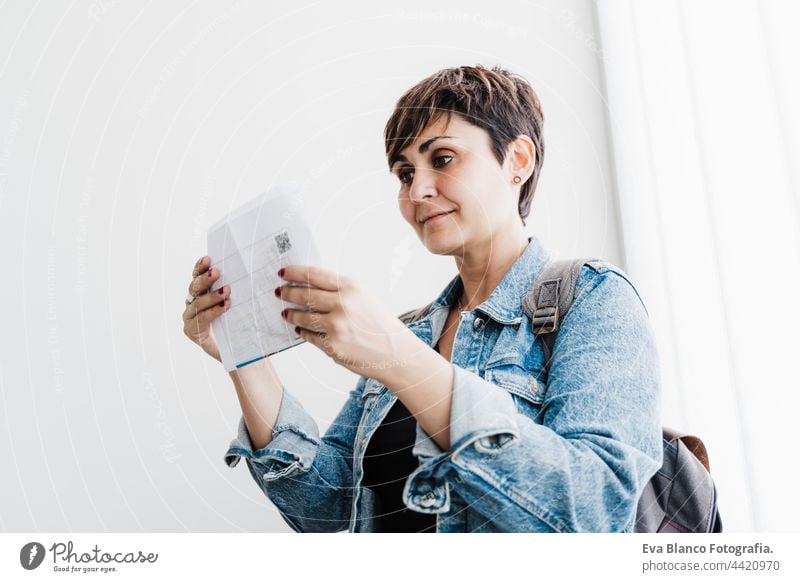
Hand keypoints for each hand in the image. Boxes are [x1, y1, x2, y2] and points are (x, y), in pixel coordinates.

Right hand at [182, 256, 230, 361]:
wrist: (237, 351)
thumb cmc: (237, 324)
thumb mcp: (238, 303)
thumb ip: (234, 289)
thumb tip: (248, 270)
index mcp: (200, 293)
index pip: (197, 277)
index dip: (200, 267)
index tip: (208, 258)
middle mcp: (191, 304)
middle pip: (194, 288)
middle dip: (205, 279)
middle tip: (217, 272)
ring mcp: (189, 318)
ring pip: (198, 303)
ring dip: (212, 296)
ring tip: (226, 291)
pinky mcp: (191, 331)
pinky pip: (201, 318)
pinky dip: (213, 311)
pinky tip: (224, 306)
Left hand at [276, 265, 416, 378]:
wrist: (395, 352)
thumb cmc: (380, 324)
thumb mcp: (364, 297)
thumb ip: (339, 290)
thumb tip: (310, 286)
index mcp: (351, 287)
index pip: (313, 274)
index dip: (294, 272)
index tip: (283, 273)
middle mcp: (343, 304)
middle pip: (304, 294)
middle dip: (288, 292)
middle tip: (280, 292)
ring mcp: (336, 326)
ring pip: (303, 317)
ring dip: (292, 314)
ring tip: (287, 313)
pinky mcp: (332, 346)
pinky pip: (309, 336)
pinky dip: (303, 331)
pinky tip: (300, 329)